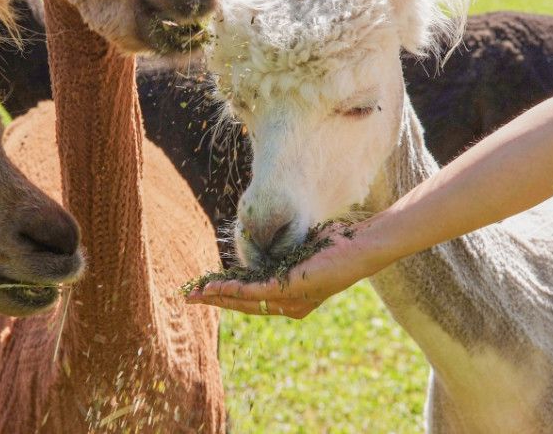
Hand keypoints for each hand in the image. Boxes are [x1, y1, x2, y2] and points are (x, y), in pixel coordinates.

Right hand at [184, 223, 375, 318]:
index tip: (206, 290)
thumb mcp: (301, 252)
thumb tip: (267, 249)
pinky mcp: (292, 289)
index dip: (227, 296)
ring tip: (197, 294)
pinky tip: (216, 286)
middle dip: (216, 300)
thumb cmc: (337, 246)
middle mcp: (291, 306)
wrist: (361, 247)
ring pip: (246, 301)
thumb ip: (282, 258)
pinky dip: (233, 289)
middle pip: (245, 305)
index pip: (254, 301)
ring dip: (218, 297)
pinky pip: (256, 291)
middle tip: (190, 298)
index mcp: (293, 300)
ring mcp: (291, 300)